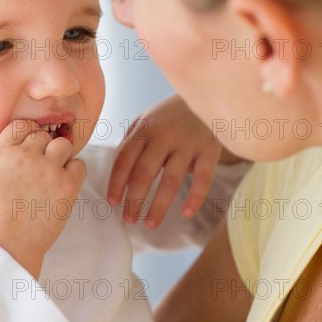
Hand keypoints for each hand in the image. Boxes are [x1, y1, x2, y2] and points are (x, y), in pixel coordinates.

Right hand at [0, 120, 85, 277]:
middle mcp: (26, 156)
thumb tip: (11, 152)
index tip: (32, 143)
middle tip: (42, 166)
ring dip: (61, 156)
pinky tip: (65, 184)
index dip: (28, 132)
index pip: (21, 125)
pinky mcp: (67, 184)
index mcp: (3, 153)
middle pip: (43, 135)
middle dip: (43, 148)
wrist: (10, 244)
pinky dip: (74, 172)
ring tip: (55, 173)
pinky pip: (79, 164)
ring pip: (63, 145)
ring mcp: (48, 169)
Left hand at [108, 95, 238, 227]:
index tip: (113, 203)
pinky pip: (202, 178)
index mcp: (144, 129)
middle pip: (144, 173)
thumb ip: (130, 144)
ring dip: (159, 206)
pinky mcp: (209, 150)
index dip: (116, 183)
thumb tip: (117, 176)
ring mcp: (187, 143)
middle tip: (129, 220)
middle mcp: (163, 136)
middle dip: (134, 200)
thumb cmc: (168, 116)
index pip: (124, 159)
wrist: (204, 96)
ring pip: (171, 180)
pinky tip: (186, 214)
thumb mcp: (145, 121)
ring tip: (150, 224)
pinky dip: (195, 198)